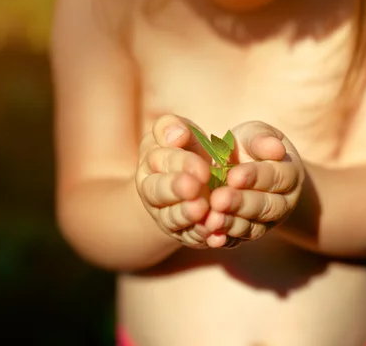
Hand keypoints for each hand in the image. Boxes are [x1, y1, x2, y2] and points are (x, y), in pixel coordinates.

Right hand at [136, 115, 213, 248]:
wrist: (183, 180)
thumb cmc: (181, 148)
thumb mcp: (172, 131)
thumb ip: (171, 127)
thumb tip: (177, 134)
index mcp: (150, 163)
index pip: (161, 161)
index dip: (181, 164)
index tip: (201, 166)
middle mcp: (152, 193)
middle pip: (159, 192)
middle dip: (177, 190)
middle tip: (195, 188)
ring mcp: (166, 216)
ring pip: (172, 219)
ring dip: (187, 216)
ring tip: (202, 210)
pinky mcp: (183, 234)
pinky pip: (190, 238)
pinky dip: (202, 237)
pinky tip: (216, 236)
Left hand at [204, 121, 304, 247]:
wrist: (242, 169)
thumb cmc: (249, 146)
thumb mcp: (255, 135)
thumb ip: (261, 139)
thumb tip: (275, 148)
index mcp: (289, 174)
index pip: (276, 177)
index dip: (256, 177)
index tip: (233, 175)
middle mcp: (284, 203)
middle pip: (267, 207)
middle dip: (242, 203)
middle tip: (218, 199)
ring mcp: (267, 223)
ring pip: (254, 227)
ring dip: (232, 224)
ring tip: (211, 219)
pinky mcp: (248, 235)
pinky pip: (239, 241)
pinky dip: (225, 240)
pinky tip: (211, 237)